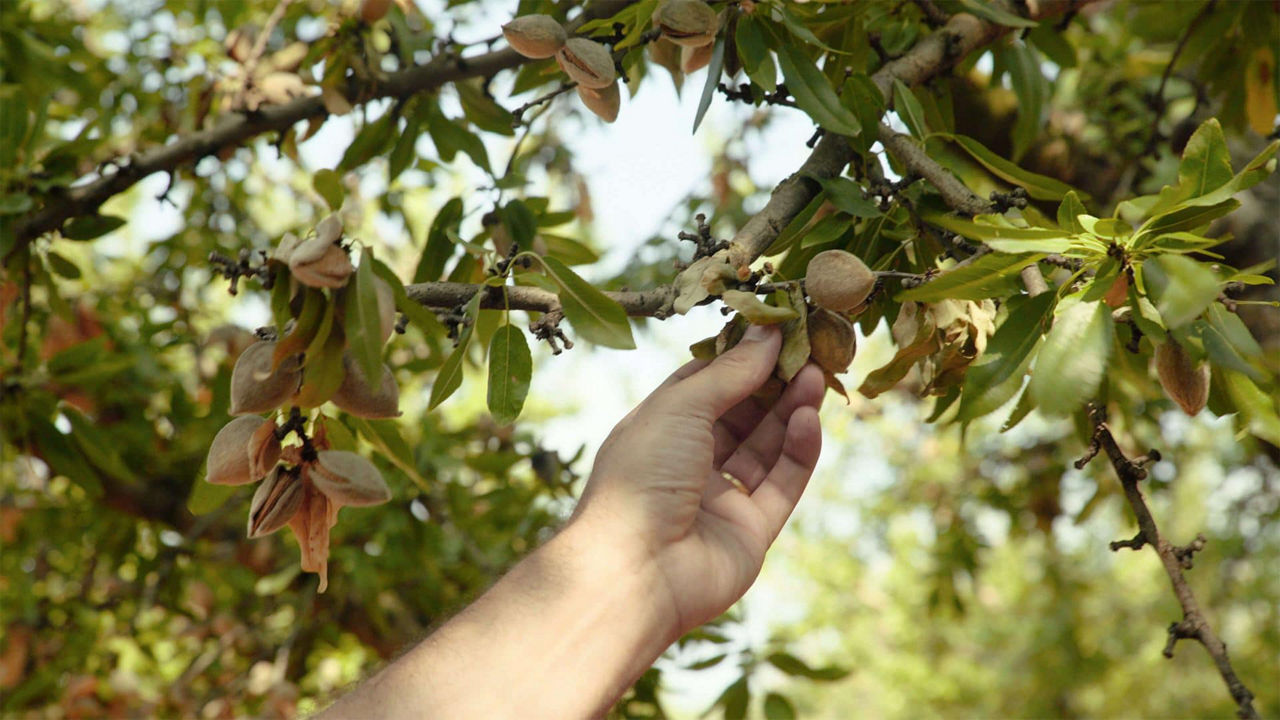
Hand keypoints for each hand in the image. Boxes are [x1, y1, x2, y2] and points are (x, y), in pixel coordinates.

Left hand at [574, 324, 823, 635]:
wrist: (634, 571)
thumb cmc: (640, 478)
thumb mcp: (680, 408)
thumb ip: (730, 372)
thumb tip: (769, 332)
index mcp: (658, 431)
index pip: (704, 384)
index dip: (739, 357)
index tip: (776, 329)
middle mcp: (688, 462)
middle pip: (742, 414)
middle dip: (774, 382)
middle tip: (811, 349)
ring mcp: (720, 498)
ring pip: (767, 446)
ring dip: (793, 410)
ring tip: (818, 376)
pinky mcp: (751, 530)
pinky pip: (782, 483)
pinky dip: (798, 450)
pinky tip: (809, 418)